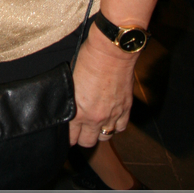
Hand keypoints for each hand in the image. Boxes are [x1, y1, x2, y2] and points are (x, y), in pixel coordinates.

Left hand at [69, 24, 136, 146]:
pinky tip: (110, 119)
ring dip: (99, 132)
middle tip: (80, 130)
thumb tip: (69, 102)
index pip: (71, 136)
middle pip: (87, 141)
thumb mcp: (71, 79)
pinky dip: (115, 126)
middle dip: (82, 137)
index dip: (68, 136)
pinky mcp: (126, 109)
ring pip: (104, 137)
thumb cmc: (88, 58)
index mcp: (78, 111)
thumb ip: (71, 96)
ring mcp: (112, 115)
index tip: (68, 133)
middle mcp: (95, 117)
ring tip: (95, 124)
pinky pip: (120, 128)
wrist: (111, 51)